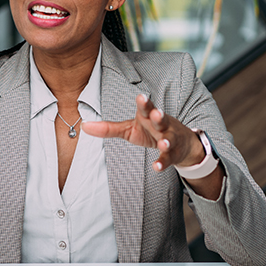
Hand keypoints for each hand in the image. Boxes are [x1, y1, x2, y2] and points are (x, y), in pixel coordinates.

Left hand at [82, 93, 203, 170]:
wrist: (181, 144)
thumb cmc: (150, 132)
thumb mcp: (129, 129)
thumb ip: (108, 128)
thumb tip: (84, 126)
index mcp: (148, 116)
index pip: (146, 107)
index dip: (144, 102)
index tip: (141, 97)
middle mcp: (161, 125)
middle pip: (160, 118)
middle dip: (158, 115)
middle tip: (156, 113)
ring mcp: (169, 139)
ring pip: (169, 139)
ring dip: (166, 141)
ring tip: (162, 143)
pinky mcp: (173, 154)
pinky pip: (168, 158)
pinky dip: (163, 163)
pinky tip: (156, 167)